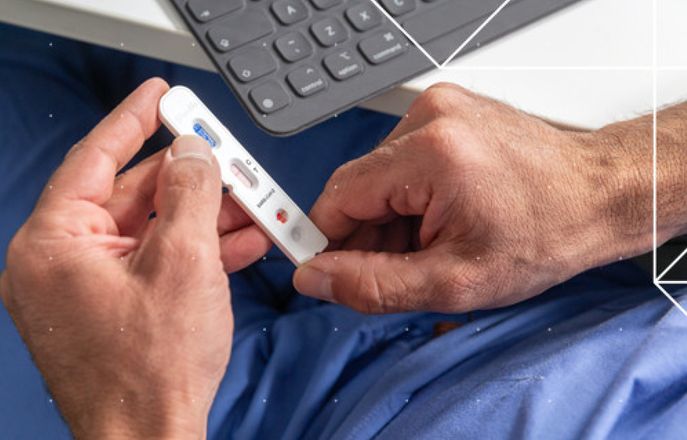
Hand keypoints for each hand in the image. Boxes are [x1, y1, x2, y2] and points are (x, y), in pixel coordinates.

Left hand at [0, 78, 268, 438]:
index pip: (95, 160)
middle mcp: (62, 263)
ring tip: (252, 203)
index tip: (161, 96)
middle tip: (227, 157)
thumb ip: (192, 193)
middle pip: (133, 196)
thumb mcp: (185, 262)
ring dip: (205, 216)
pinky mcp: (115, 308)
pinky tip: (240, 240)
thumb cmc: (153, 370)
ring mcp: (88, 288)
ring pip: (152, 230)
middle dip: (191, 179)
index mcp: (55, 244)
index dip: (134, 121)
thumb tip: (195, 153)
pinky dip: (197, 250)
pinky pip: (156, 262)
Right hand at [294, 83, 641, 313]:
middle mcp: (430, 117)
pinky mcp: (448, 113)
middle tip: (400, 269)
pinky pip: (402, 162)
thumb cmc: (547, 234)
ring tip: (432, 245)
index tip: (326, 270)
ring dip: (390, 218)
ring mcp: (439, 109)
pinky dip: (409, 198)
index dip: (324, 240)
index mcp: (430, 153)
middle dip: (367, 235)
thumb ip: (374, 285)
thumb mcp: (457, 282)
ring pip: (378, 177)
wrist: (599, 196)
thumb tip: (316, 278)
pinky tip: (438, 221)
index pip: (337, 196)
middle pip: (358, 186)